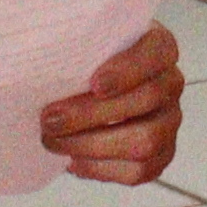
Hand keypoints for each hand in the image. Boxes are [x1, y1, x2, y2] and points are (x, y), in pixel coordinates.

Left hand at [40, 22, 182, 184]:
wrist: (81, 90)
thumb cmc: (81, 59)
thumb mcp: (78, 37)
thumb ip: (68, 35)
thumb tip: (35, 46)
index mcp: (158, 46)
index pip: (156, 52)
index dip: (129, 70)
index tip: (94, 84)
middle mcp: (171, 82)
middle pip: (146, 100)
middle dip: (92, 114)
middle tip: (50, 119)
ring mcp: (169, 122)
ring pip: (144, 141)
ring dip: (92, 145)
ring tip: (53, 141)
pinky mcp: (160, 156)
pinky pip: (139, 171)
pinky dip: (100, 168)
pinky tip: (72, 159)